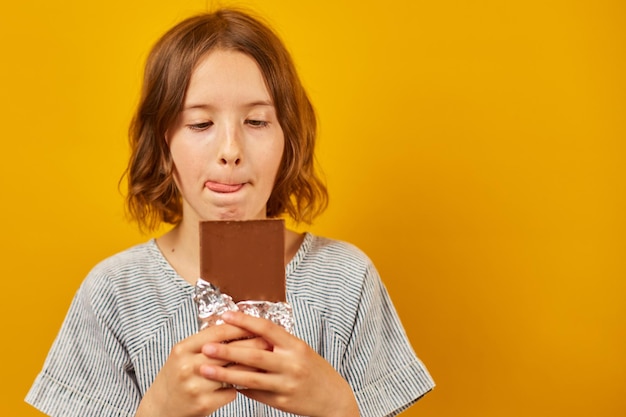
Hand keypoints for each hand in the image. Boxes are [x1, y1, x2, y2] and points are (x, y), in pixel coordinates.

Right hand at [135, 322, 268, 416]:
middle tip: (268, 343)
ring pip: (232, 373)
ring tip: (265, 362)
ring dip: (251, 368)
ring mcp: (195, 386)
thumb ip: (205, 342)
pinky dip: (237, 388)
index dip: (239, 327)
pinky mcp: (203, 404)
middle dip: (252, 346)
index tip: (255, 325)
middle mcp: (187, 366)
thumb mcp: (183, 354)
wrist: (160, 409)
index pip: (217, 332)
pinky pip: (230, 392)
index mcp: (182, 349)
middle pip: (227, 351)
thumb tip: (236, 327)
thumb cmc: (176, 377)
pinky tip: (242, 386)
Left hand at [200, 311, 359, 416]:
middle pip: (255, 355)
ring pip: (251, 378)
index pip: (267, 328)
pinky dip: (239, 388)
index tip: (226, 316)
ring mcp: (286, 384)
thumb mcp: (301, 350)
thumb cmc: (315, 370)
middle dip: (228, 350)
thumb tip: (248, 332)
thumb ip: (278, 343)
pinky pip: (256, 394)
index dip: (245, 321)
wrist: (333, 397)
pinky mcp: (282, 402)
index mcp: (296, 346)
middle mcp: (291, 364)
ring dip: (226, 374)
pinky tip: (224, 384)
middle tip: (207, 347)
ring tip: (206, 369)